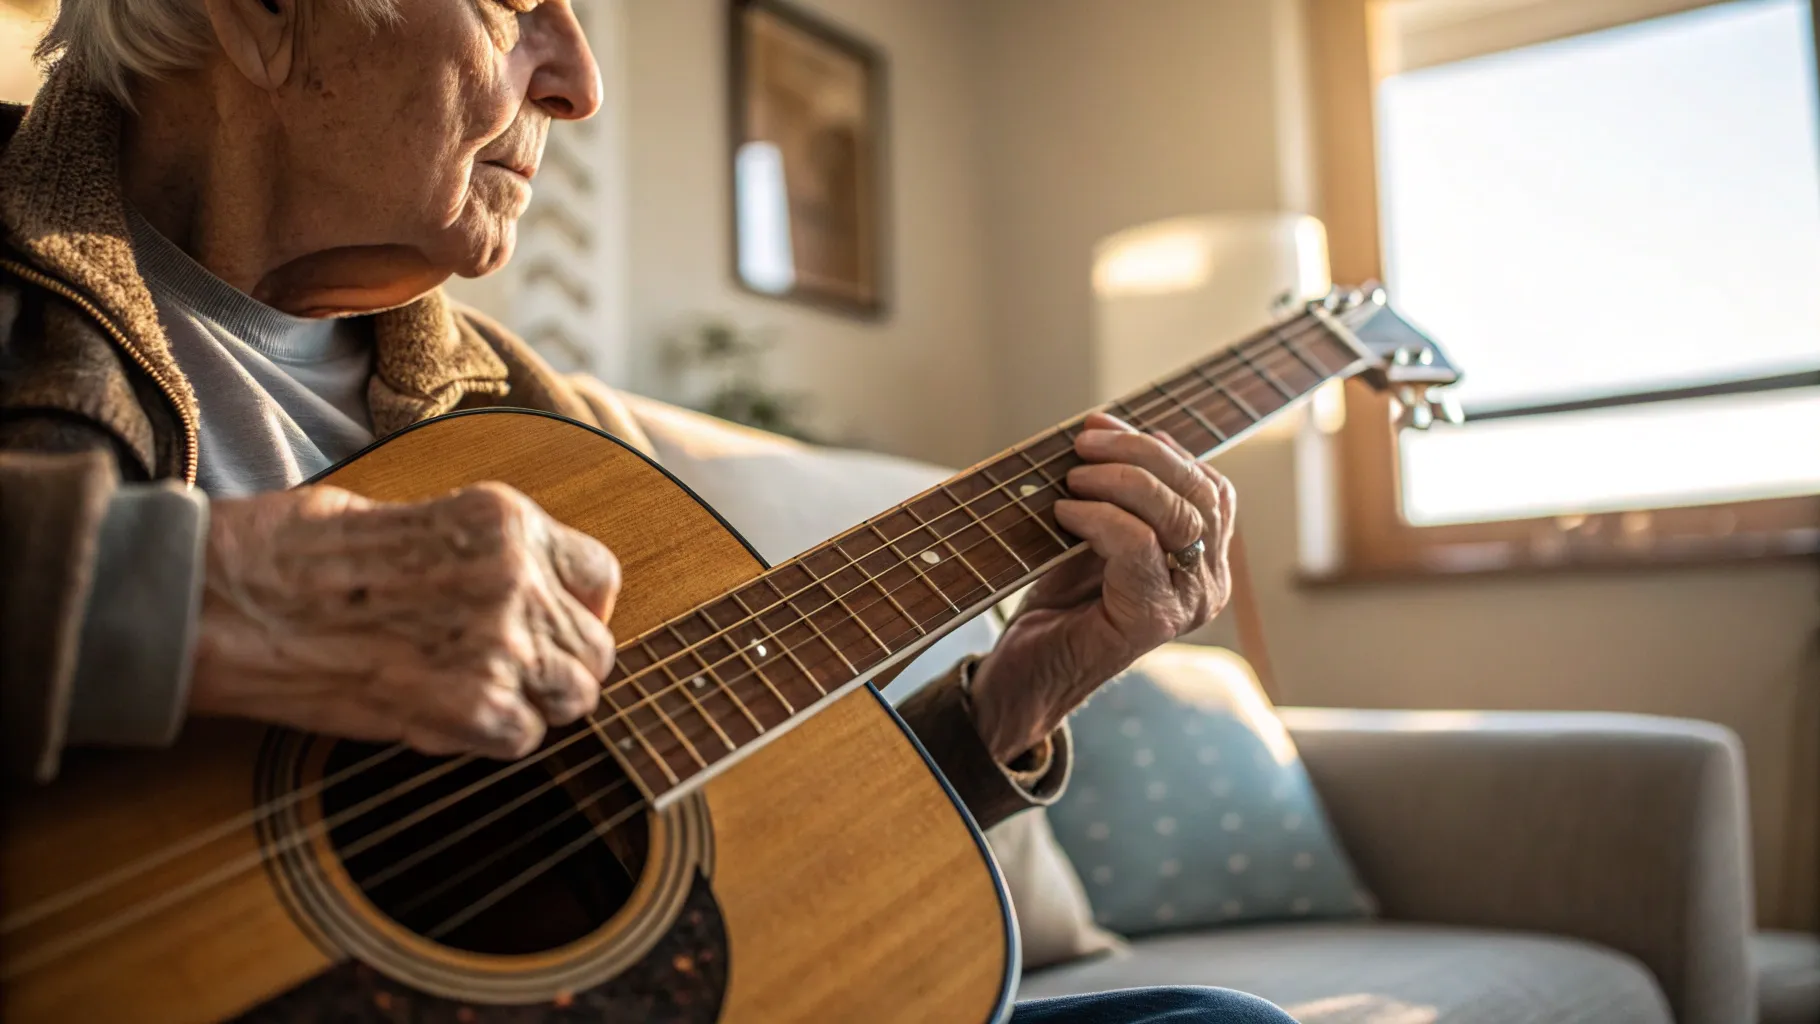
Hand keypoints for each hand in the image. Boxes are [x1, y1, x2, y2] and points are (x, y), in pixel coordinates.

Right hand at [190, 482, 618, 758]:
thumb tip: (533, 600)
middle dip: (557, 667)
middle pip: (594, 648)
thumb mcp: (411, 515)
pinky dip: (489, 740)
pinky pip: (523, 740)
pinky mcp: (473, 705)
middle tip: (505, 675)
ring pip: (573, 698)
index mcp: (506, 521)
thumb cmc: (294, 553)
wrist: (226, 600)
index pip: (599, 576)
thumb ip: (485, 555)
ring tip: (473, 696)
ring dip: (532, 706)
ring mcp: (502, 642)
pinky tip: (440, 716)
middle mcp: (518, 576)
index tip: (549, 625)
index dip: (578, 609)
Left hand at [968, 412, 1235, 761]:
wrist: (1026, 675)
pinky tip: (1065, 514)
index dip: (1158, 446)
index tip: (1101, 426)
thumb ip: (1113, 490)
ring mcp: (1187, 605)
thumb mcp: (1093, 533)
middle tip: (1084, 442)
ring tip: (1073, 476)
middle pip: (1200, 493)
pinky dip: (1100, 517)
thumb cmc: (1059, 604)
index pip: (1208, 485)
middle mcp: (1208, 583)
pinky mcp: (1153, 622)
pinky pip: (1139, 546)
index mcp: (1204, 560)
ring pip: (1178, 515)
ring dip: (1121, 480)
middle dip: (1139, 452)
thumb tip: (1103, 427)